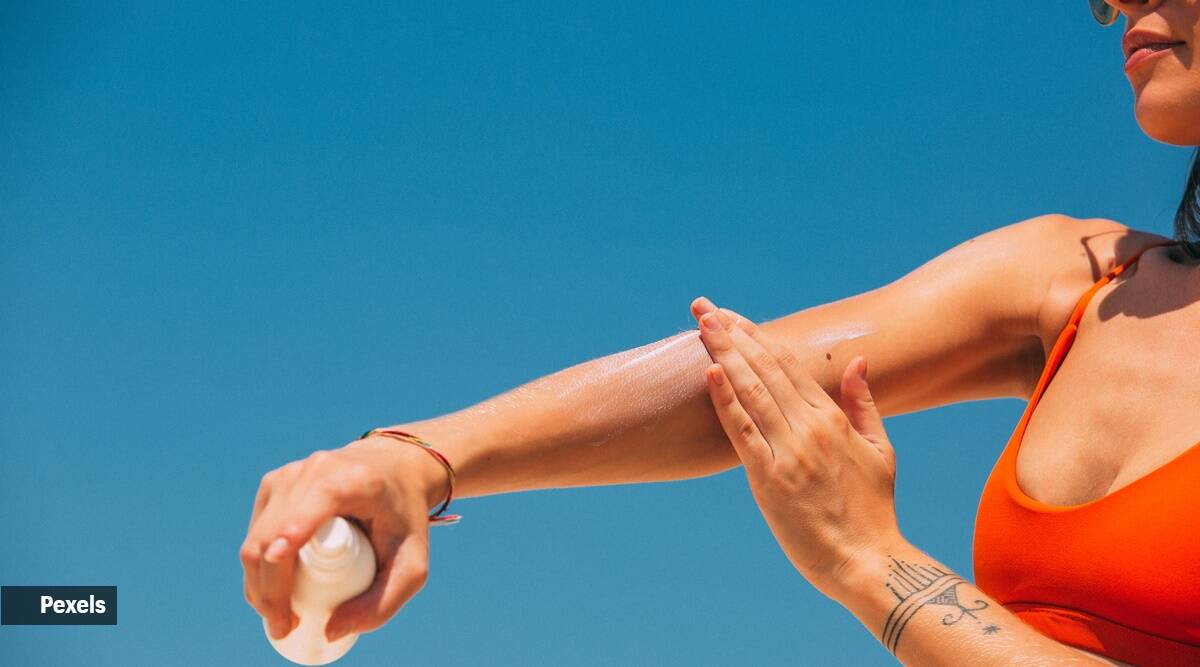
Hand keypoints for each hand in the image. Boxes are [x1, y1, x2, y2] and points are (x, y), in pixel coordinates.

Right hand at [240, 432, 448, 641]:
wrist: (396, 469)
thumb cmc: (406, 517)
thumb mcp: (412, 563)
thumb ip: (383, 603)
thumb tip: (330, 630)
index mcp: (349, 481)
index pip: (301, 518)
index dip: (284, 556)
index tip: (282, 600)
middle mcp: (313, 471)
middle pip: (270, 538)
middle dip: (268, 591)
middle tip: (285, 626)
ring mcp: (288, 474)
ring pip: (256, 537)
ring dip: (258, 583)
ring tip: (280, 614)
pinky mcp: (274, 482)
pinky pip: (256, 531)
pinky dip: (259, 564)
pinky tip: (273, 587)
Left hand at [690, 297, 900, 599]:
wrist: (868, 560)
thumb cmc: (873, 509)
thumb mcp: (880, 449)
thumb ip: (863, 404)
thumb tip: (858, 361)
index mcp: (831, 419)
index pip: (788, 365)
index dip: (757, 336)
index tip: (733, 316)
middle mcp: (808, 428)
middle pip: (764, 368)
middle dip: (733, 333)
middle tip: (704, 307)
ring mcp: (788, 452)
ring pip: (751, 391)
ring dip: (725, 354)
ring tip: (702, 324)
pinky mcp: (769, 479)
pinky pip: (742, 432)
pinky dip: (725, 400)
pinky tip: (710, 372)